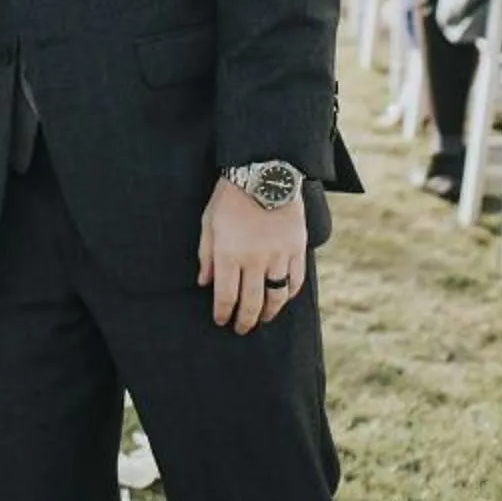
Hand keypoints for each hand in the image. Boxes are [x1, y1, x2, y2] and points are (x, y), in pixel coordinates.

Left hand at [197, 178, 308, 334]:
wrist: (264, 171)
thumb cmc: (230, 196)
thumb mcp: (208, 223)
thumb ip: (206, 255)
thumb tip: (204, 283)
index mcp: (229, 254)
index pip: (226, 296)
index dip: (223, 313)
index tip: (221, 321)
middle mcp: (255, 260)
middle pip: (252, 303)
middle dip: (245, 320)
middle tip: (241, 329)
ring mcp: (279, 256)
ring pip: (276, 297)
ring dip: (269, 313)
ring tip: (263, 319)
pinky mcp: (297, 249)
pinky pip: (295, 280)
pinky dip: (288, 294)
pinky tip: (281, 299)